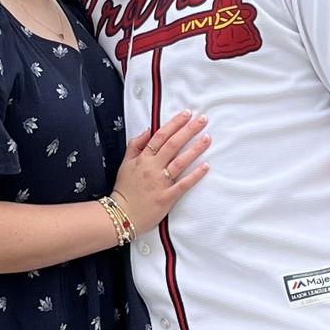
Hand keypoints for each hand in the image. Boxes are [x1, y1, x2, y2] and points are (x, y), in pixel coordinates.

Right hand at [113, 113, 209, 231]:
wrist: (121, 215)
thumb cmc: (124, 189)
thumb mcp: (125, 164)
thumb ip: (135, 145)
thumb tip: (147, 129)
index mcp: (143, 159)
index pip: (160, 136)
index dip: (174, 124)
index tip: (186, 114)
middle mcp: (152, 168)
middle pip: (173, 145)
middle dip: (188, 130)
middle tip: (202, 119)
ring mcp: (160, 182)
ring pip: (180, 162)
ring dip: (195, 149)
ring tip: (207, 138)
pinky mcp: (167, 197)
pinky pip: (183, 184)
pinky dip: (195, 175)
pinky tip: (206, 166)